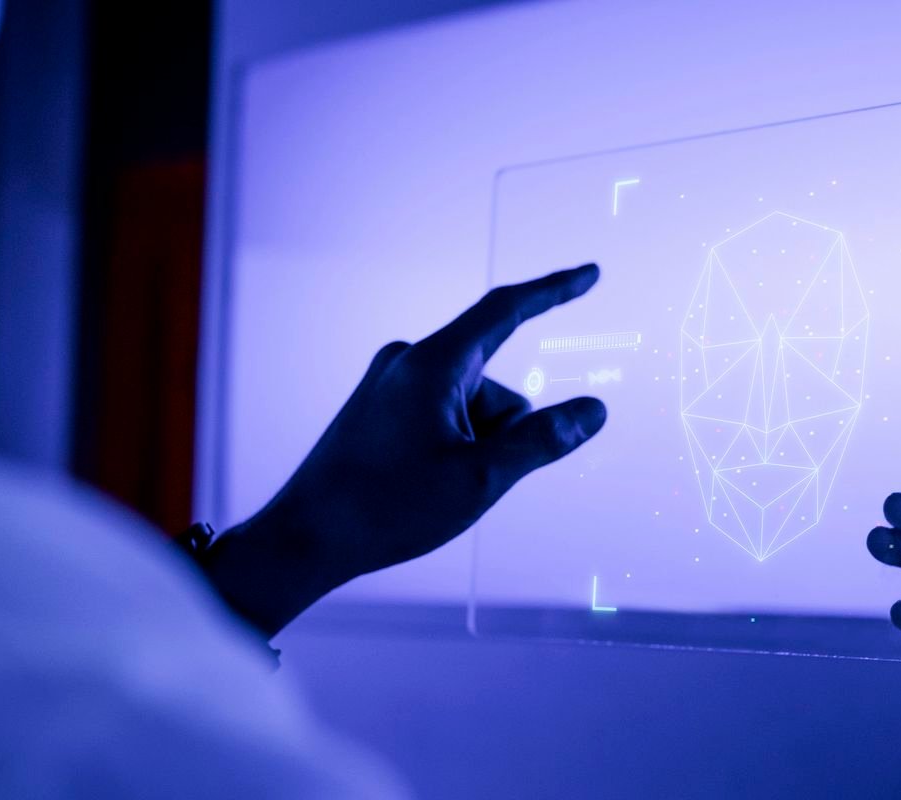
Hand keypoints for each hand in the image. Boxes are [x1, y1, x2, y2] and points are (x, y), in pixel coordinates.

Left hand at [206, 264, 607, 634]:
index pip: (506, 310)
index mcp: (432, 363)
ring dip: (474, 449)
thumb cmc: (387, 507)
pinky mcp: (379, 410)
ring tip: (431, 490)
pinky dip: (450, 451)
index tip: (590, 274)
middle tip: (461, 483)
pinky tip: (419, 487)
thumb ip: (544, 440)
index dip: (554, 291)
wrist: (305, 538)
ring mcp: (390, 386)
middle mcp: (408, 362)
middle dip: (502, 434)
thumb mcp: (481, 477)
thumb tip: (594, 410)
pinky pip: (441, 420)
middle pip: (495, 387)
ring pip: (469, 410)